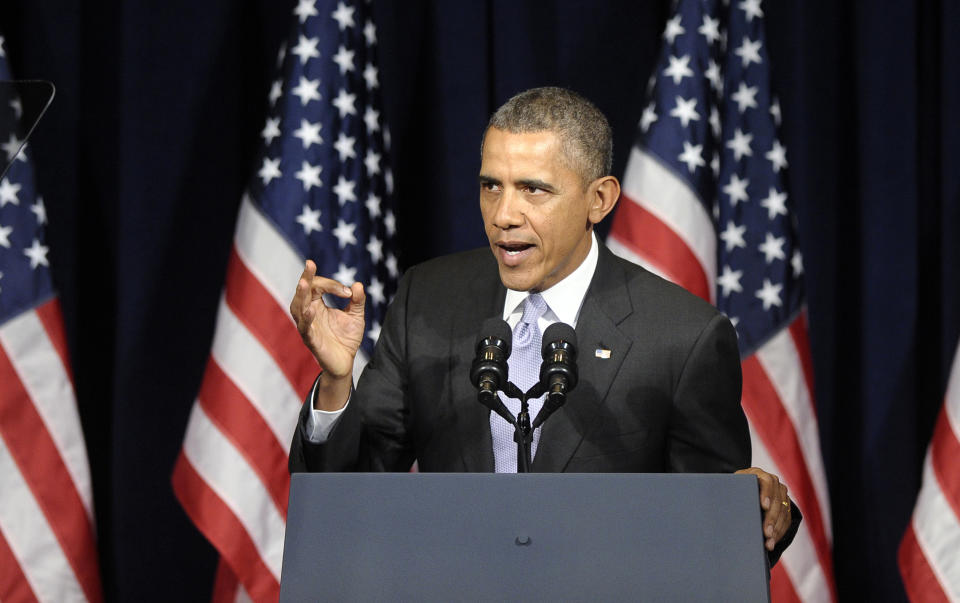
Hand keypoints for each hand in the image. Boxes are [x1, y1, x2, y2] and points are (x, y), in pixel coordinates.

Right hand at [289, 260, 365, 407]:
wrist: (346, 362)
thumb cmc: (346, 338)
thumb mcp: (356, 316)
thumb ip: (357, 301)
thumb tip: (358, 284)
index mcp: (317, 305)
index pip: (317, 286)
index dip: (331, 284)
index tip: (348, 292)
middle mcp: (309, 313)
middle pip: (302, 292)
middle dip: (306, 278)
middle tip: (309, 264)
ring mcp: (308, 326)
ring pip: (297, 308)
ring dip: (301, 295)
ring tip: (304, 283)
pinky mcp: (311, 340)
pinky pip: (305, 328)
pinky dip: (306, 318)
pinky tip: (311, 309)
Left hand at [736, 467, 791, 550]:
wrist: (742, 487)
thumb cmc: (733, 488)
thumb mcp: (731, 486)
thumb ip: (730, 490)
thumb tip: (718, 502)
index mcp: (758, 474)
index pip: (767, 482)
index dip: (766, 494)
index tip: (764, 506)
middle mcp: (773, 482)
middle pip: (776, 500)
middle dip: (771, 518)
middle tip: (766, 533)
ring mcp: (781, 494)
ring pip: (783, 512)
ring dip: (776, 529)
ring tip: (769, 542)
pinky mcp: (785, 505)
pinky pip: (786, 520)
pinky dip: (779, 532)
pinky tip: (772, 542)